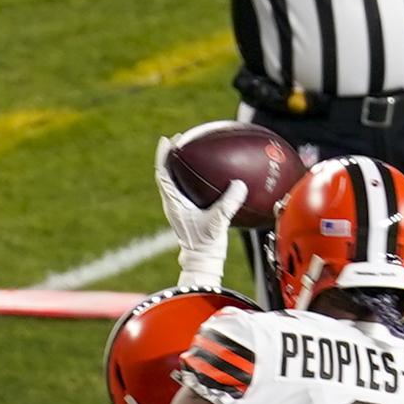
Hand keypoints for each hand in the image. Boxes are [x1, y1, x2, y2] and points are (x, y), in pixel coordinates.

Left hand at [155, 128, 245, 287]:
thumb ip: (228, 203)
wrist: (202, 262)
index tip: (167, 141)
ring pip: (175, 181)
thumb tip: (239, 184)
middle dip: (172, 156)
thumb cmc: (206, 244)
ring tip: (190, 152)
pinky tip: (207, 175)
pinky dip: (192, 179)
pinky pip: (186, 190)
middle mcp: (173, 203)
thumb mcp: (218, 221)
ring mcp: (180, 208)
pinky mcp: (188, 213)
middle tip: (180, 141)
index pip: (163, 174)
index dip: (163, 156)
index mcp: (174, 203)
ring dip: (180, 166)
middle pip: (167, 174)